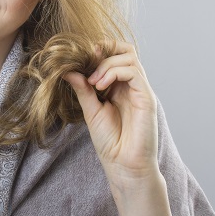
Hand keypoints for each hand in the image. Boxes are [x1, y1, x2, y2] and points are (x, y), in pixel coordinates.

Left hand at [63, 41, 159, 186]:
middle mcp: (132, 85)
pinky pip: (134, 72)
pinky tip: (100, 86)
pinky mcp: (147, 98)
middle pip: (126, 50)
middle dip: (105, 49)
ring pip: (129, 57)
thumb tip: (67, 69)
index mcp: (120, 86)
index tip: (81, 59)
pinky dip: (115, 72)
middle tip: (87, 61)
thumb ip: (82, 89)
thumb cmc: (110, 142)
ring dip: (106, 64)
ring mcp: (141, 90)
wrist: (124, 165)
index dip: (99, 50)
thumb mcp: (90, 110)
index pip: (115, 55)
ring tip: (93, 82)